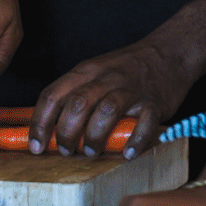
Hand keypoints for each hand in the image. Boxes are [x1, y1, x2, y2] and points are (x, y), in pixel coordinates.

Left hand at [31, 38, 194, 156]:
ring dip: (94, 136)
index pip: (53, 95)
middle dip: (66, 133)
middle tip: (67, 151)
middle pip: (78, 104)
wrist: (170, 52)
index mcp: (86, 71)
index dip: (39, 123)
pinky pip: (144, 122)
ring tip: (92, 151)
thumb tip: (50, 129)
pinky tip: (128, 153)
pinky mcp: (154, 101)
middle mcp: (106, 78)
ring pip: (107, 111)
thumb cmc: (128, 68)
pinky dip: (135, 140)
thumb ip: (75, 94)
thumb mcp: (95, 71)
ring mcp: (132, 90)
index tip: (36, 145)